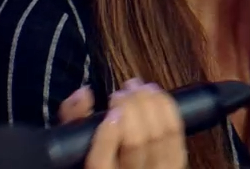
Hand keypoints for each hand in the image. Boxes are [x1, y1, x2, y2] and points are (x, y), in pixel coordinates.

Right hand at [61, 79, 186, 168]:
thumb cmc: (102, 156)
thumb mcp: (76, 145)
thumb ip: (73, 120)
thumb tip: (83, 93)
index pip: (100, 163)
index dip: (107, 136)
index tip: (111, 111)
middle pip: (136, 143)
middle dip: (132, 108)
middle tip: (122, 91)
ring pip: (160, 136)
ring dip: (151, 104)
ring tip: (139, 88)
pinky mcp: (175, 163)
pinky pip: (176, 133)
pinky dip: (167, 109)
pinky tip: (156, 95)